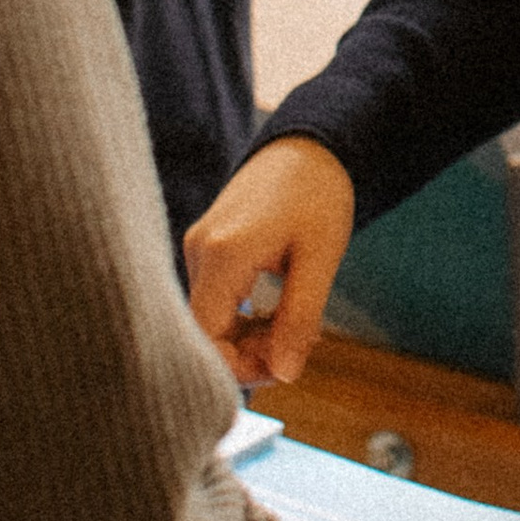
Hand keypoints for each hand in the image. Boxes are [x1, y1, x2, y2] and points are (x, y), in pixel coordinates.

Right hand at [184, 138, 356, 387]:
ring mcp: (199, 248)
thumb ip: (300, 318)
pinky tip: (279, 313)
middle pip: (205, 332)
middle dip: (249, 354)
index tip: (282, 370)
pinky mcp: (206, 250)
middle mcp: (199, 250)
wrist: (308, 146)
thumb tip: (285, 374)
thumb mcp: (320, 258)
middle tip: (299, 351)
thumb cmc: (318, 194)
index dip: (238, 366)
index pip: (207, 335)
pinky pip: (215, 301)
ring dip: (250, 338)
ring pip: (211, 320)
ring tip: (298, 329)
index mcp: (223, 252)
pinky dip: (245, 319)